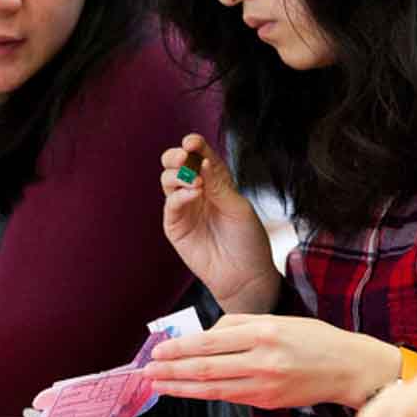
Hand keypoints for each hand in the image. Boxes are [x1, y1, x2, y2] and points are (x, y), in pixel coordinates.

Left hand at [144, 314, 398, 409]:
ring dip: (180, 388)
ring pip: (212, 389)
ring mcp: (265, 385)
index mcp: (263, 332)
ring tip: (157, 386)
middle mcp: (263, 360)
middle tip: (146, 372)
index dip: (179, 349)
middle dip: (171, 371)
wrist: (349, 368)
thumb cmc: (314, 339)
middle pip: (205, 368)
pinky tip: (187, 392)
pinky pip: (229, 397)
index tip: (157, 351)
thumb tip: (203, 335)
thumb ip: (239, 324)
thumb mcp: (278, 320)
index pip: (210, 342)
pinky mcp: (267, 402)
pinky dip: (204, 394)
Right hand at [159, 134, 279, 313]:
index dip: (195, 145)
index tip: (192, 142)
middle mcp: (198, 191)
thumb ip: (218, 184)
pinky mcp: (176, 226)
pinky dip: (179, 196)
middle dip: (176, 156)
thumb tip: (201, 160)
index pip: (201, 156)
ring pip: (168, 181)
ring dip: (177, 175)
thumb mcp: (238, 207)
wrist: (244, 275)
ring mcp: (185, 208)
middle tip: (184, 156)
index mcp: (216, 181)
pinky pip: (170, 205)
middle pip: (176, 165)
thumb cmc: (248, 240)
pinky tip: (193, 194)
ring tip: (195, 182)